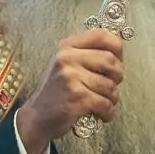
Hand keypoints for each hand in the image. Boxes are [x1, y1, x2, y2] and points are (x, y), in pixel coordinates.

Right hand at [16, 29, 123, 153]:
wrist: (36, 118)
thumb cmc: (56, 92)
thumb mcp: (65, 65)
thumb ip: (86, 55)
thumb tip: (117, 54)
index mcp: (67, 47)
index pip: (101, 36)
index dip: (116, 47)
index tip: (118, 60)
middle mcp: (67, 58)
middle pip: (110, 61)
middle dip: (117, 76)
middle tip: (111, 86)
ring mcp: (71, 78)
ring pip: (110, 86)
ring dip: (112, 98)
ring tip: (102, 103)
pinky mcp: (77, 98)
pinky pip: (106, 103)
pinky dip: (108, 112)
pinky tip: (101, 114)